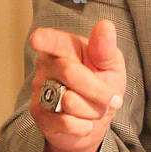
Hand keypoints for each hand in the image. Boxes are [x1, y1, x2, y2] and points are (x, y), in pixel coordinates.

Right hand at [29, 19, 126, 151]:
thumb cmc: (101, 85)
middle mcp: (47, 65)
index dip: (45, 39)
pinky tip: (83, 122)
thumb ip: (106, 49)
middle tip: (113, 99)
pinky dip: (84, 126)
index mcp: (65, 47)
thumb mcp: (111, 66)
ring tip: (93, 109)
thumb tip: (105, 25)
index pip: (53, 41)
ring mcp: (40, 89)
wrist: (93, 121)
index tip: (37, 38)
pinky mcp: (39, 114)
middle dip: (99, 91)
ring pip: (69, 101)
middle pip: (70, 73)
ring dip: (92, 110)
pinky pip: (66, 122)